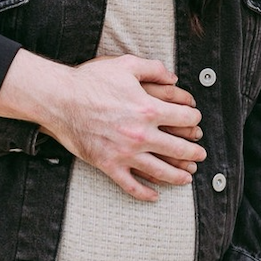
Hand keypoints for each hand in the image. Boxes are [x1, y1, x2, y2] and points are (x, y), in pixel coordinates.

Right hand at [0, 51, 205, 201]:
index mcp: (149, 108)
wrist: (60, 99)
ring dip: (178, 176)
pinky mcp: (109, 165)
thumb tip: (174, 78)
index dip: (194, 118)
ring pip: (161, 171)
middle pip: (179, 148)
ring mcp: (126, 152)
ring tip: (187, 177)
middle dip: (194, 151)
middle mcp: (142, 134)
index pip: (184, 117)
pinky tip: (155, 196)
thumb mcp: (126, 65)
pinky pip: (131, 185)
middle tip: (200, 153)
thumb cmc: (91, 80)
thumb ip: (154, 69)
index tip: (194, 120)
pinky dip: (145, 193)